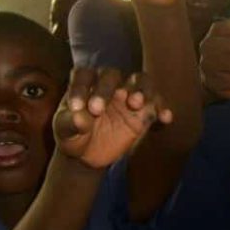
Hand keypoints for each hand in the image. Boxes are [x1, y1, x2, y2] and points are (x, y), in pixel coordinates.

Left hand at [56, 68, 172, 168]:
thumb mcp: (64, 132)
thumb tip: (80, 118)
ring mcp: (129, 95)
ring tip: (136, 103)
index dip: (80, 87)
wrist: (89, 154)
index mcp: (86, 83)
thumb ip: (69, 123)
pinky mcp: (144, 110)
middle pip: (111, 75)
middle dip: (105, 89)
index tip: (76, 108)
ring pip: (140, 80)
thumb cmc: (74, 135)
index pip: (84, 75)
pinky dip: (162, 108)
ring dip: (140, 89)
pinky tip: (165, 118)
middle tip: (98, 110)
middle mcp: (109, 84)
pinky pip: (157, 104)